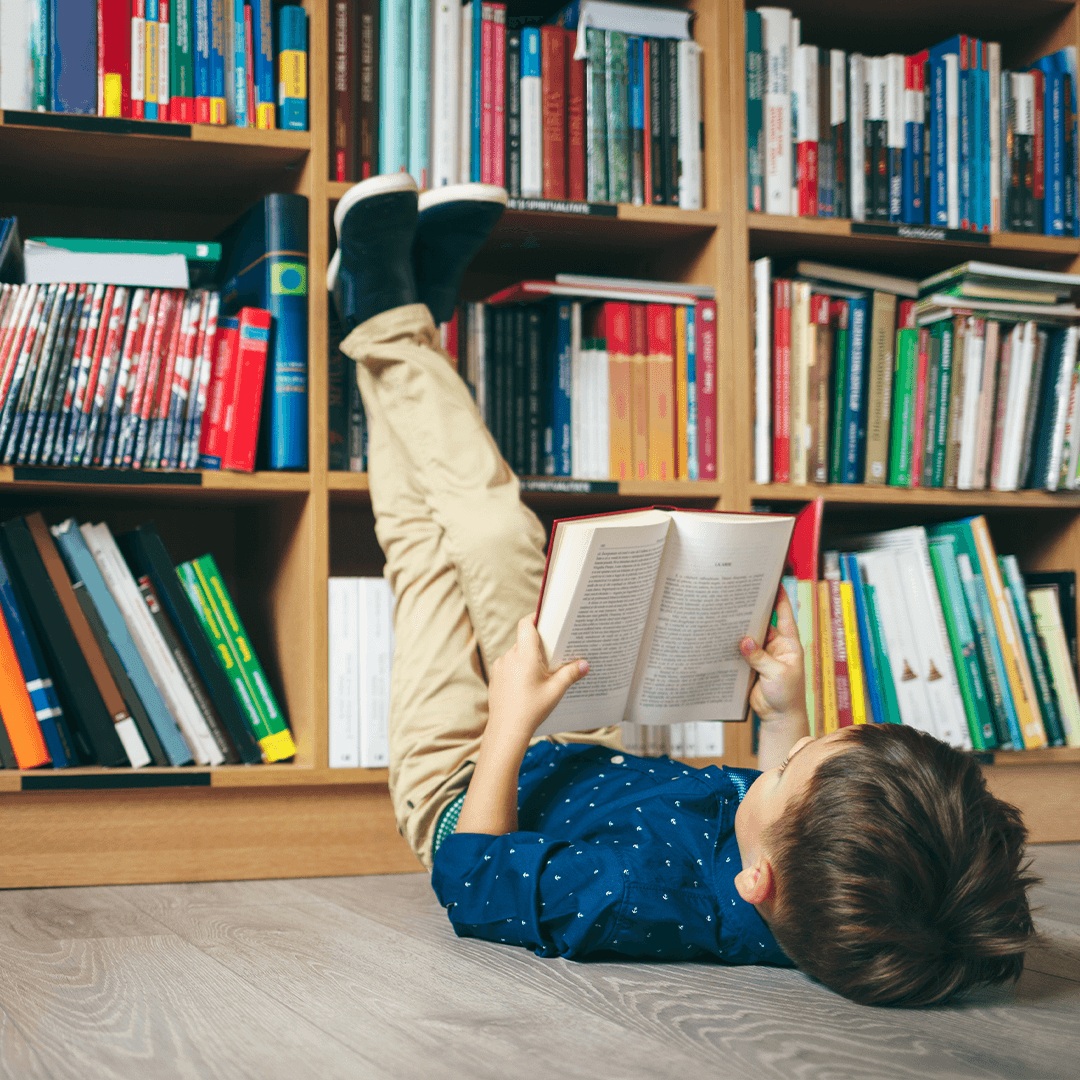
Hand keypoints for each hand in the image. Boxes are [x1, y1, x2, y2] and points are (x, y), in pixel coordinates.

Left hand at [486, 615, 589, 744]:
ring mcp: (500, 667)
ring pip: (517, 654)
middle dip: (538, 645)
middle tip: (554, 654)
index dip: (535, 618)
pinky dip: (519, 669)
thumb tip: (585, 664)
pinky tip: (529, 684)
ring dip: (528, 659)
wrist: (506, 730)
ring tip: (542, 674)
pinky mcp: (496, 677)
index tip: (546, 619)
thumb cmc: (531, 710)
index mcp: (524, 655)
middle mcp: (509, 657)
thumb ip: (570, 674)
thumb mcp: (555, 691)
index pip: (526, 624)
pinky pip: (509, 665)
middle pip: (524, 640)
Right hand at [739, 584, 805, 725]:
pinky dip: (732, 646)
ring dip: (740, 629)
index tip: (772, 579)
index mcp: (788, 643)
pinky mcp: (750, 665)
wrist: (778, 718)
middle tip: (738, 595)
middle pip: (762, 622)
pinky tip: (721, 638)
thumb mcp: (777, 674)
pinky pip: (740, 652)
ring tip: (725, 614)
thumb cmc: (787, 697)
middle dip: (752, 610)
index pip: (784, 614)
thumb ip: (760, 657)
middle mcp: (775, 646)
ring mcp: (762, 655)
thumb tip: (744, 640)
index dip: (779, 597)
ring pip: (749, 636)